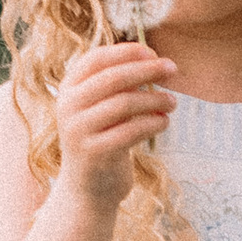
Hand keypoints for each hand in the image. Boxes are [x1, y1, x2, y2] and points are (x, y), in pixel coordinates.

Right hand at [53, 36, 176, 211]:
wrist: (87, 189)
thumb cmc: (103, 139)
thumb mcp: (101, 108)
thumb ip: (118, 86)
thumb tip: (154, 61)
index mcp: (68, 88)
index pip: (96, 59)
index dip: (126, 52)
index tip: (152, 52)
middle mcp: (68, 106)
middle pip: (113, 77)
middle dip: (147, 70)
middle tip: (173, 68)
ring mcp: (78, 130)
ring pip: (124, 103)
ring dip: (155, 99)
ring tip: (172, 102)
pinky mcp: (94, 153)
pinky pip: (131, 130)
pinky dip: (153, 123)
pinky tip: (164, 121)